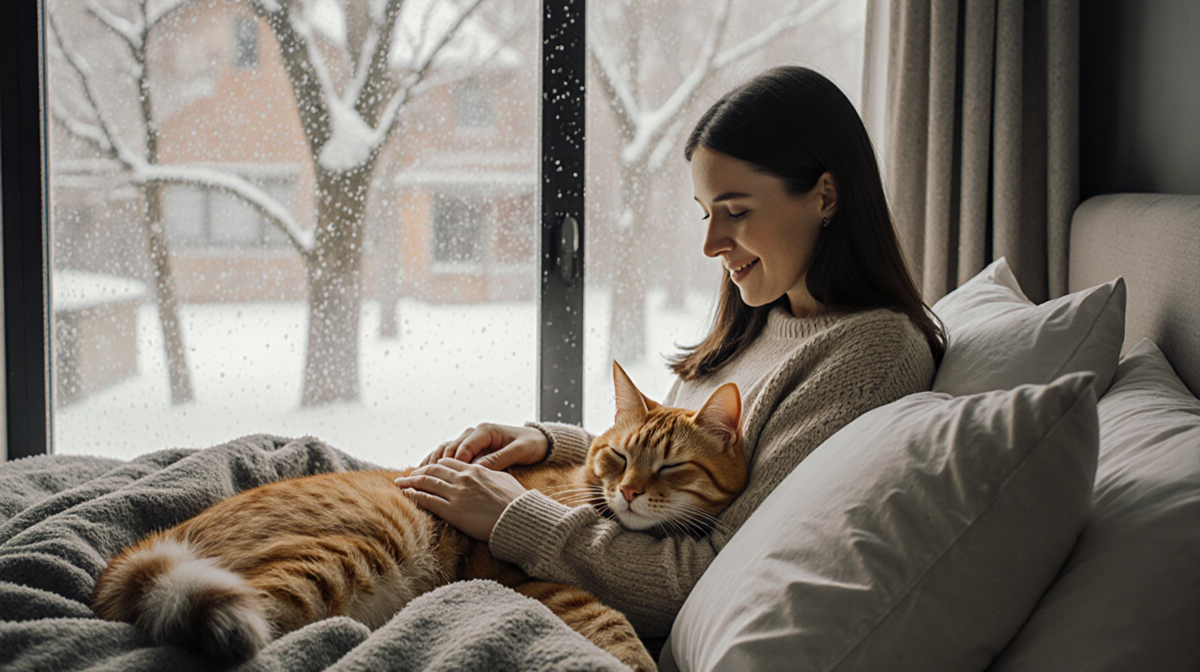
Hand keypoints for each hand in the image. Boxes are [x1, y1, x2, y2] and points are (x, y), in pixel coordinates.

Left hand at [395, 459, 526, 541]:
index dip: (435, 465)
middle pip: (434, 470)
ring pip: (426, 483)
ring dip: (410, 482)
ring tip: (400, 483)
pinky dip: (414, 496)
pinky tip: (406, 495)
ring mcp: (457, 494)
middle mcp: (464, 478)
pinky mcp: (452, 511)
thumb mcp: (504, 480)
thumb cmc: (517, 502)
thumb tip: (489, 474)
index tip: (428, 469)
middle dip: (418, 472)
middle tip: (408, 476)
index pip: (449, 462)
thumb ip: (492, 475)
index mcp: (476, 470)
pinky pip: (427, 500)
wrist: (519, 518)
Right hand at [420, 423, 548, 470]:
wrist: (538, 440)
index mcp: (485, 431)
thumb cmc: (529, 445)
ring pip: (445, 451)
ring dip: (432, 463)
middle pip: (449, 448)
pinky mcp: (470, 448)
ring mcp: (470, 440)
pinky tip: (427, 475)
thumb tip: (478, 468)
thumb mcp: (518, 451)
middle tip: (422, 478)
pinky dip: (437, 464)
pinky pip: (449, 455)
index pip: (463, 447)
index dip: (453, 464)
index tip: (444, 478)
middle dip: (435, 464)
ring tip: (418, 476)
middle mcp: (474, 433)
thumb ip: (498, 459)